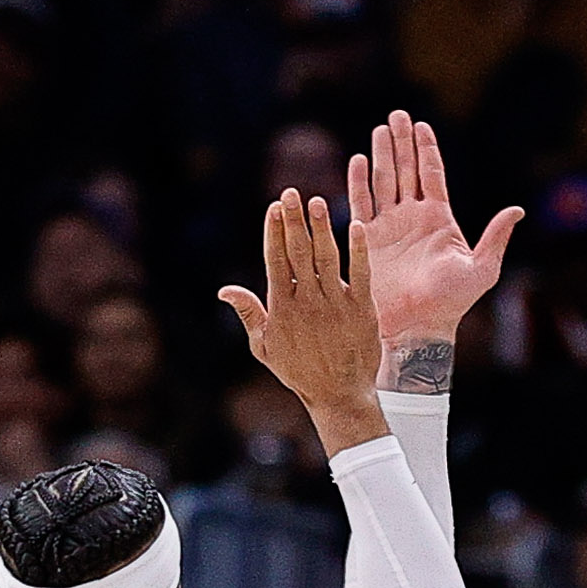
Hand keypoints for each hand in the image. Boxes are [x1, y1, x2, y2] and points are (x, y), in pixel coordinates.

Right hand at [217, 191, 385, 442]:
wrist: (338, 394)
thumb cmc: (300, 371)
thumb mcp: (265, 347)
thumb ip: (249, 313)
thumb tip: (224, 290)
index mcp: (283, 308)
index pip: (277, 262)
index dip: (275, 233)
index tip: (273, 207)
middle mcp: (308, 302)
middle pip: (299, 253)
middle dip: (293, 221)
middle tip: (290, 193)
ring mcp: (336, 303)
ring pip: (326, 258)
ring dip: (321, 228)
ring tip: (316, 202)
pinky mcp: (361, 308)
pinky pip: (360, 273)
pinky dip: (358, 250)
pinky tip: (354, 226)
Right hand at [343, 110, 518, 362]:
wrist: (418, 327)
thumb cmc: (452, 303)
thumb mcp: (483, 269)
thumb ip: (496, 237)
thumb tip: (518, 210)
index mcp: (439, 219)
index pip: (432, 175)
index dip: (426, 149)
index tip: (421, 124)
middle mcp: (413, 218)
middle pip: (406, 170)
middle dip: (402, 142)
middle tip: (396, 115)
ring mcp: (390, 228)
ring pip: (384, 181)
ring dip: (382, 155)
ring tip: (380, 129)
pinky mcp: (369, 241)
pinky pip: (362, 205)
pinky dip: (358, 183)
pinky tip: (358, 161)